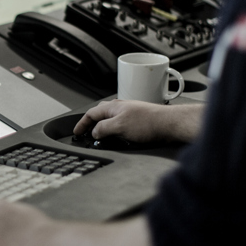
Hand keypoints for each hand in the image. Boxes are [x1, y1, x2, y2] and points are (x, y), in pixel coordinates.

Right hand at [73, 100, 204, 143]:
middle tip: (86, 135)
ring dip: (103, 129)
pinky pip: (119, 125)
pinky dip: (114, 132)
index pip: (91, 113)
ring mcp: (129, 113)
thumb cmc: (148, 122)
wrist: (169, 124)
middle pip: (99, 115)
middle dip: (91, 125)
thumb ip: (103, 129)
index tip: (76, 132)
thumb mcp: (119, 127)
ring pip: (110, 120)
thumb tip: (94, 132)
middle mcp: (120, 108)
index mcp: (113, 107)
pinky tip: (118, 139)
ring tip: (101, 139)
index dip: (82, 123)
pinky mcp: (137, 121)